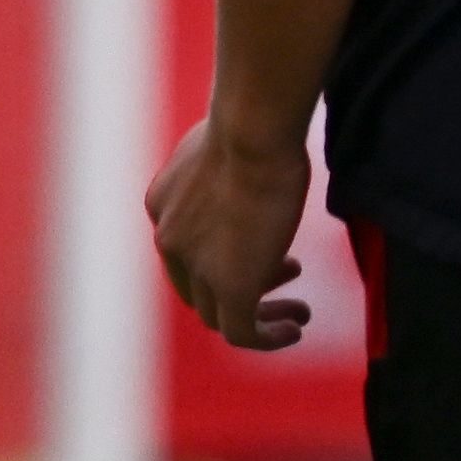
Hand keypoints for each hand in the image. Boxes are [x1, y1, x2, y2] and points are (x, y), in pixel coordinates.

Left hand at [145, 117, 317, 350]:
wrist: (252, 132)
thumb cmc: (252, 123)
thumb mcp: (225, 142)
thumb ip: (227, 162)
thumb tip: (252, 155)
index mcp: (163, 205)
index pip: (186, 250)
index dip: (224, 256)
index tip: (267, 245)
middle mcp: (170, 239)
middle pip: (198, 287)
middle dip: (244, 283)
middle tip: (289, 268)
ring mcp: (198, 267)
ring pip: (218, 316)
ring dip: (260, 315)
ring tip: (298, 312)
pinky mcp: (230, 287)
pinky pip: (242, 333)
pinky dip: (267, 337)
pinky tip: (296, 328)